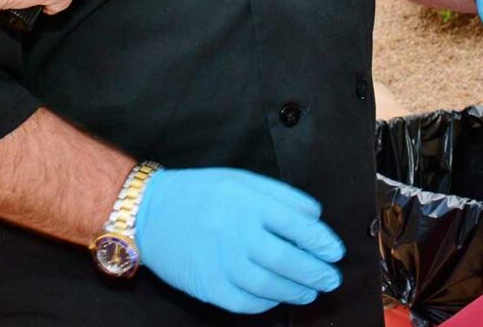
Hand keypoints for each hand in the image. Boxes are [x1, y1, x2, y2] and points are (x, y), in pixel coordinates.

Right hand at [135, 168, 343, 314]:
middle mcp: (231, 229)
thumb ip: (278, 195)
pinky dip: (268, 303)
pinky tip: (277, 297)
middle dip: (316, 272)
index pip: (295, 223)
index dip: (322, 241)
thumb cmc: (199, 193)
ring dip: (297, 291)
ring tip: (311, 290)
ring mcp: (217, 260)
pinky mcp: (206, 285)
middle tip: (331, 277)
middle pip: (286, 258)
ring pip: (269, 284)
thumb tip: (315, 217)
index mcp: (243, 199)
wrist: (147, 211)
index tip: (335, 251)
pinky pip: (245, 302)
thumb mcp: (238, 180)